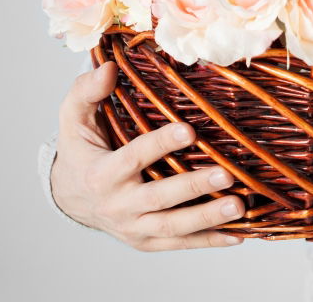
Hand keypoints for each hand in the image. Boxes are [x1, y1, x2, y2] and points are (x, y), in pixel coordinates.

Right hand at [50, 62, 244, 250]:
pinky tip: (239, 234)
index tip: (188, 130)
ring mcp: (134, 227)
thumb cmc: (83, 151)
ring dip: (208, 218)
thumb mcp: (74, 119)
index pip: (132, 158)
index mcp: (101, 174)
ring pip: (173, 226)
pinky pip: (181, 243)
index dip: (159, 145)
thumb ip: (86, 93)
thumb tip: (108, 68)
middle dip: (193, 186)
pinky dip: (210, 241)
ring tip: (239, 205)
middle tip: (227, 174)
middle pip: (159, 198)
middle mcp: (118, 205)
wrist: (73, 197)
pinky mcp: (148, 241)